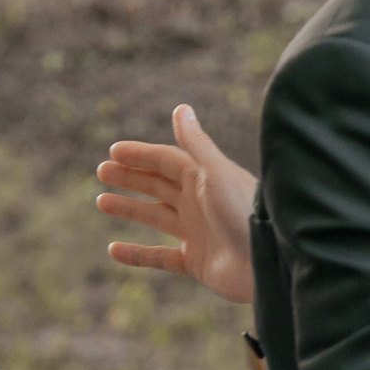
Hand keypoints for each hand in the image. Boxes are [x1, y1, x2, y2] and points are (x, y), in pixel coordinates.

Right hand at [97, 105, 257, 305]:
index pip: (166, 161)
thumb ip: (195, 143)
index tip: (113, 152)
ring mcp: (197, 233)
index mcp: (204, 179)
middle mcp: (199, 203)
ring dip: (129, 208)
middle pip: (158, 185)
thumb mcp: (215, 173)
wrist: (268, 262)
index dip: (140, 155)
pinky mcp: (196, 262)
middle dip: (130, 177)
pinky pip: (159, 257)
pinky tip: (113, 250)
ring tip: (101, 201)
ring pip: (155, 216)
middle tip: (102, 172)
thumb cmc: (243, 213)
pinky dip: (136, 254)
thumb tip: (180, 107)